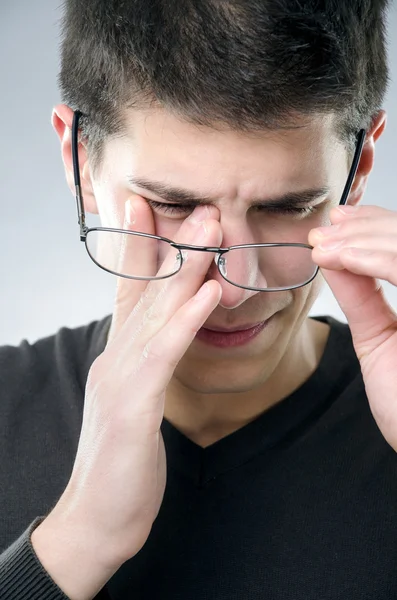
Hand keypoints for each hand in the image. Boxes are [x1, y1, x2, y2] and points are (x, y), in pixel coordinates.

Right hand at [32, 197, 222, 598]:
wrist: (99, 517)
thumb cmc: (123, 460)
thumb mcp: (135, 402)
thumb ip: (145, 366)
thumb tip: (161, 340)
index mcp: (119, 356)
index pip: (130, 292)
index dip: (139, 248)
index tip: (148, 208)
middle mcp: (116, 358)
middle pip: (146, 292)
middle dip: (170, 243)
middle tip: (197, 204)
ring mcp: (121, 379)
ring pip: (157, 312)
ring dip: (186, 267)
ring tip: (211, 229)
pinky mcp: (133, 406)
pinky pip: (165, 354)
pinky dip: (186, 319)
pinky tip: (207, 292)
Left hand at [308, 204, 396, 451]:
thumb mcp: (378, 339)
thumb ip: (361, 296)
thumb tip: (333, 253)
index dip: (377, 224)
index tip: (337, 221)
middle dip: (366, 227)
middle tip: (326, 231)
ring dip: (365, 238)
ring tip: (326, 244)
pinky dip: (376, 259)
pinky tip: (343, 258)